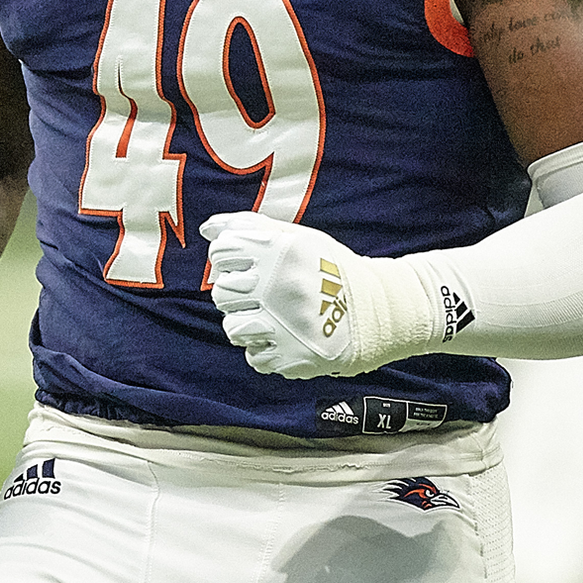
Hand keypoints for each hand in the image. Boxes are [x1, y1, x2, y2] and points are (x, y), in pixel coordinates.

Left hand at [204, 212, 367, 377]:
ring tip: (271, 317)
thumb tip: (208, 229)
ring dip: (248, 324)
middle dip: (236, 294)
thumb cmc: (330, 270)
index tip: (244, 264)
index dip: (228, 258)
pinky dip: (264, 348)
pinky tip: (283, 336)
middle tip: (259, 294)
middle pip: (221, 292)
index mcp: (280, 252)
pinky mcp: (289, 356)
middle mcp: (278, 286)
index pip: (223, 251)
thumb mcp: (298, 237)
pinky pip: (254, 355)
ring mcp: (282, 324)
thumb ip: (250, 227)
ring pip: (232, 328)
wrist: (374, 311)